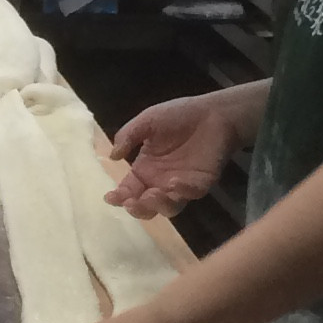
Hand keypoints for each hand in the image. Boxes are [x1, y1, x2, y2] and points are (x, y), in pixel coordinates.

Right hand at [107, 95, 241, 218]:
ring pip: (167, 208)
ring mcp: (181, 186)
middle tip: (131, 201)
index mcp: (145, 170)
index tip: (110, 197)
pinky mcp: (200, 184)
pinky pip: (190, 194)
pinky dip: (181, 192)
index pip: (129, 190)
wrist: (212, 113)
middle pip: (145, 206)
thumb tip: (112, 156)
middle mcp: (160, 182)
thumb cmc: (178, 115)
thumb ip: (129, 135)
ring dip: (157, 205)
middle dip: (137, 208)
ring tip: (152, 195)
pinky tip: (174, 183)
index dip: (119, 196)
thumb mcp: (148, 121)